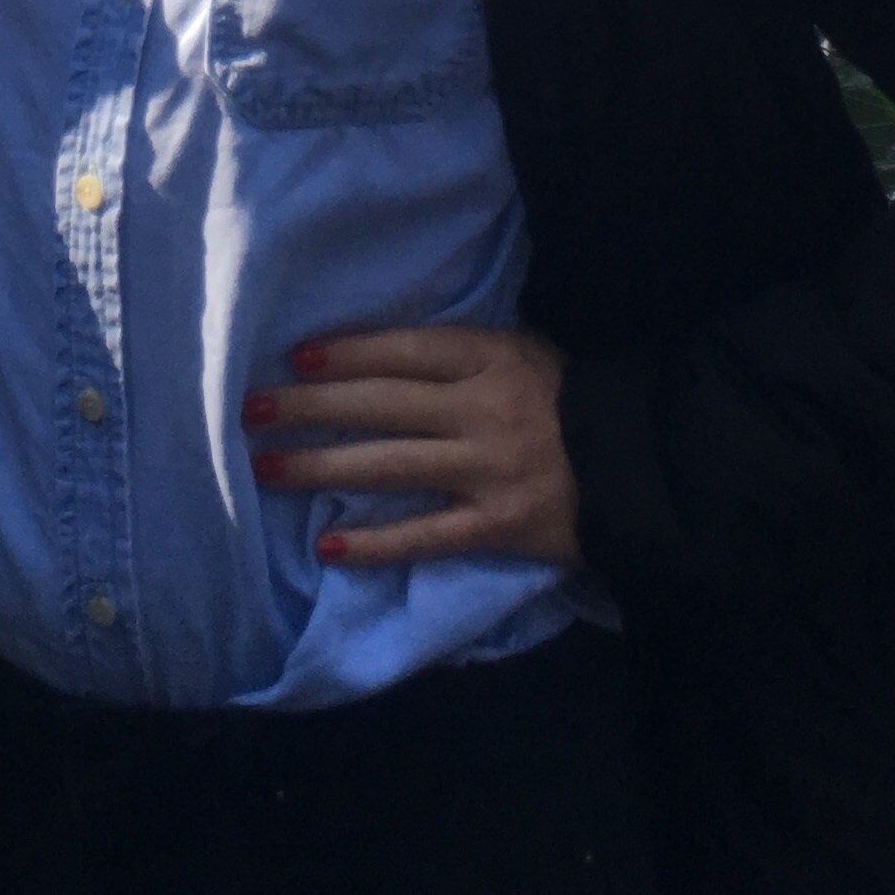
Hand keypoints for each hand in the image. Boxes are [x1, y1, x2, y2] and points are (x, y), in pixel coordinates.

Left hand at [243, 326, 581, 570]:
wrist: (642, 467)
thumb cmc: (571, 403)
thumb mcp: (524, 355)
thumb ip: (463, 357)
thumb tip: (381, 359)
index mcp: (491, 359)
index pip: (405, 350)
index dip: (348, 352)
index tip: (297, 357)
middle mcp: (482, 410)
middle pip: (382, 404)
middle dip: (312, 406)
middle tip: (252, 410)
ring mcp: (488, 470)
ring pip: (390, 465)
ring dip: (323, 466)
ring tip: (268, 467)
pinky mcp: (497, 526)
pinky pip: (425, 534)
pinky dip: (376, 541)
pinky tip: (329, 544)